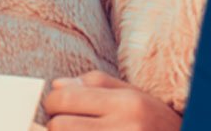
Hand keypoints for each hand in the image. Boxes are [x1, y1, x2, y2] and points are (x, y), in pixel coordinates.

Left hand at [44, 72, 180, 129]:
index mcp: (128, 103)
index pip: (64, 98)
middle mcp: (125, 128)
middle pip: (58, 126)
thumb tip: (57, 85)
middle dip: (55, 125)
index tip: (58, 107)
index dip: (53, 102)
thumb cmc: (156, 123)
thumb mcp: (135, 95)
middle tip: (66, 125)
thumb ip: (96, 85)